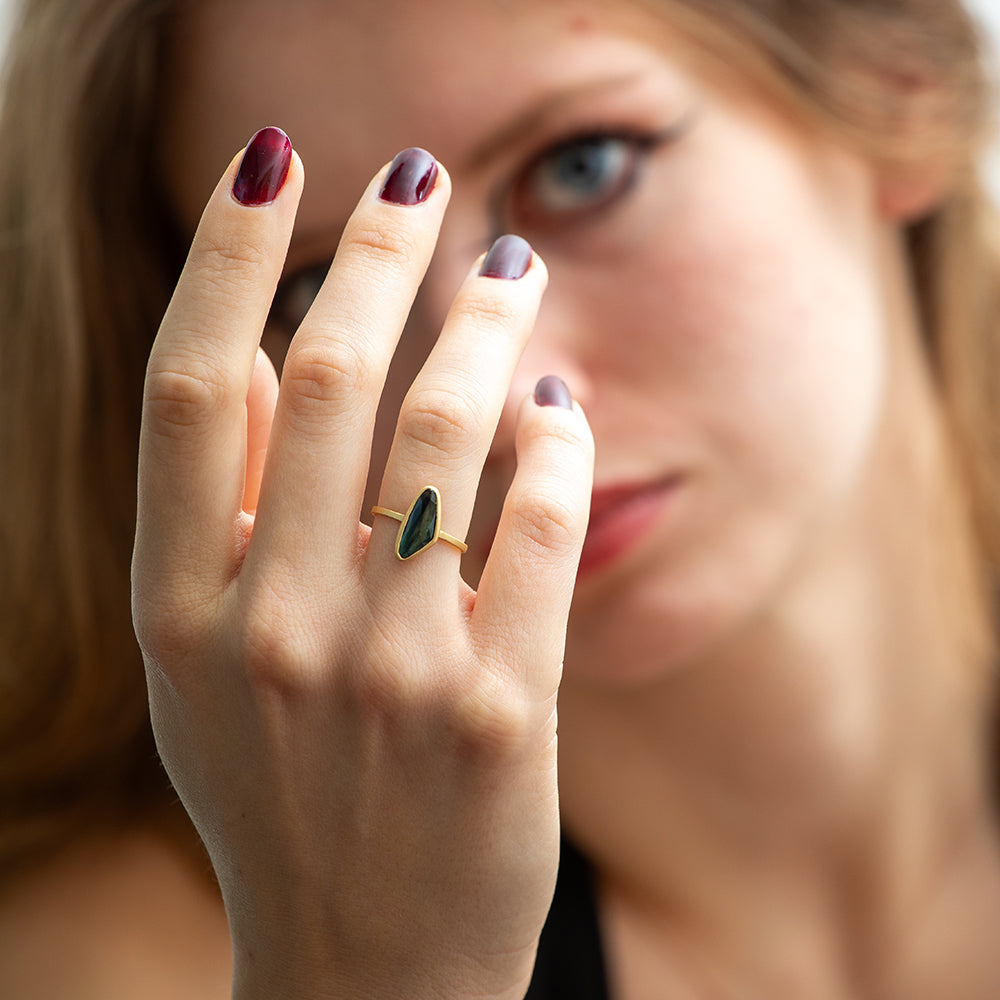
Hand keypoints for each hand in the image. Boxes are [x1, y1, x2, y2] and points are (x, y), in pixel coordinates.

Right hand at [131, 133, 592, 999]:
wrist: (358, 963)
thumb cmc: (282, 792)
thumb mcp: (201, 665)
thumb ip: (216, 508)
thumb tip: (260, 347)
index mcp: (178, 608)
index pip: (189, 385)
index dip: (225, 255)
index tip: (274, 164)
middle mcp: (272, 627)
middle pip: (331, 378)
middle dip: (378, 251)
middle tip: (417, 180)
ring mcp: (390, 671)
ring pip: (449, 433)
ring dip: (488, 325)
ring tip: (513, 271)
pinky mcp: (499, 710)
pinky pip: (540, 526)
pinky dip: (556, 442)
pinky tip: (560, 403)